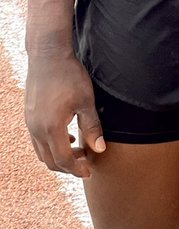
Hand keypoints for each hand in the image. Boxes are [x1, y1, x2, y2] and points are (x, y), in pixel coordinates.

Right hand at [25, 54, 105, 177]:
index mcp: (52, 128)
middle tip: (85, 164)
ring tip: (78, 152)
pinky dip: (51, 146)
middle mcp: (37, 129)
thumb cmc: (70, 76)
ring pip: (42, 152)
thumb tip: (100, 149)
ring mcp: (30, 124)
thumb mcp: (86, 101)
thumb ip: (92, 126)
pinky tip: (68, 137)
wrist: (48, 56)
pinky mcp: (29, 117)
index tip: (89, 171)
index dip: (76, 169)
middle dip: (68, 167)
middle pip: (50, 160)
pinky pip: (37, 141)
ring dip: (59, 158)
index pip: (63, 160)